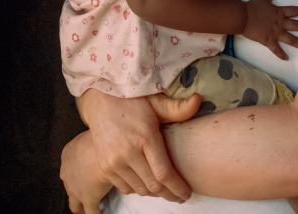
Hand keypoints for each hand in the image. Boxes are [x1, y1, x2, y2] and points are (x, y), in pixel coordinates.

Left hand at [61, 131, 114, 213]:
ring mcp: (75, 189)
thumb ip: (94, 145)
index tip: (85, 177)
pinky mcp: (87, 198)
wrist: (106, 151)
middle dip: (76, 194)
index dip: (77, 175)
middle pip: (69, 189)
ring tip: (89, 210)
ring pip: (75, 205)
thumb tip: (105, 146)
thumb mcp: (94, 138)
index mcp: (67, 156)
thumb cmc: (103, 139)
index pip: (69, 170)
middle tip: (86, 194)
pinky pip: (90, 212)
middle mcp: (66, 174)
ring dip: (82, 208)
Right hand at [71, 90, 200, 202]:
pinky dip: (138, 189)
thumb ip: (177, 107)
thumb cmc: (131, 101)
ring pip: (139, 189)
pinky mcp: (104, 167)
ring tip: (165, 189)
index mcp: (144, 137)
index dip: (178, 188)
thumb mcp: (155, 101)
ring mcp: (113, 162)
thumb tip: (198, 100)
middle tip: (180, 196)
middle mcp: (126, 153)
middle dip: (170, 194)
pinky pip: (125, 188)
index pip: (164, 173)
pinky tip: (146, 183)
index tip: (187, 194)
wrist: (99, 102)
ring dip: (154, 193)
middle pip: (153, 186)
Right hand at [240, 0, 297, 59]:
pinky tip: (287, 59)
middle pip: (297, 25)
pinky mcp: (269, 41)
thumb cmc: (252, 7)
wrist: (244, 17)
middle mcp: (280, 23)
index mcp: (279, 12)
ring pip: (291, 39)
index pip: (294, 11)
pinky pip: (276, 49)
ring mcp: (276, 33)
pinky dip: (281, 55)